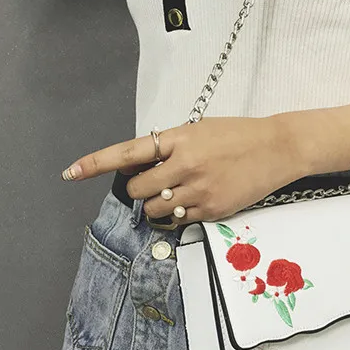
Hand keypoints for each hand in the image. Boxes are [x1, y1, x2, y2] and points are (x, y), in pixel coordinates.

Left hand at [60, 117, 303, 224]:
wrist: (278, 148)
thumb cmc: (238, 135)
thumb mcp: (199, 130)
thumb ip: (167, 146)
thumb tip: (136, 168)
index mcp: (178, 139)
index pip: (127, 152)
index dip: (95, 163)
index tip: (70, 173)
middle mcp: (184, 165)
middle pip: (136, 190)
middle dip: (139, 190)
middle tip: (156, 182)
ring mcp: (199, 190)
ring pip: (154, 210)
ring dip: (158, 204)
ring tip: (180, 190)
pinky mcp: (213, 210)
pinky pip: (180, 219)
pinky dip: (181, 212)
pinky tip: (199, 197)